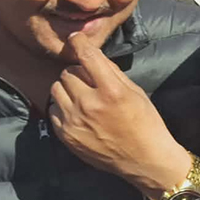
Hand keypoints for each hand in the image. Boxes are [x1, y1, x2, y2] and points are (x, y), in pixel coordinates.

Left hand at [48, 32, 189, 198]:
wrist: (144, 160)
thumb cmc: (146, 124)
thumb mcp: (136, 92)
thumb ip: (113, 72)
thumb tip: (93, 54)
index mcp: (111, 91)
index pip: (87, 56)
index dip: (80, 43)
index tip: (76, 39)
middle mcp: (89, 104)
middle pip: (67, 72)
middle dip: (78, 73)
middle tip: (90, 82)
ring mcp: (74, 121)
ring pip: (56, 89)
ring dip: (68, 89)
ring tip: (83, 98)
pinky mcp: (65, 135)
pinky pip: (53, 109)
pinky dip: (64, 107)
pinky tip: (79, 114)